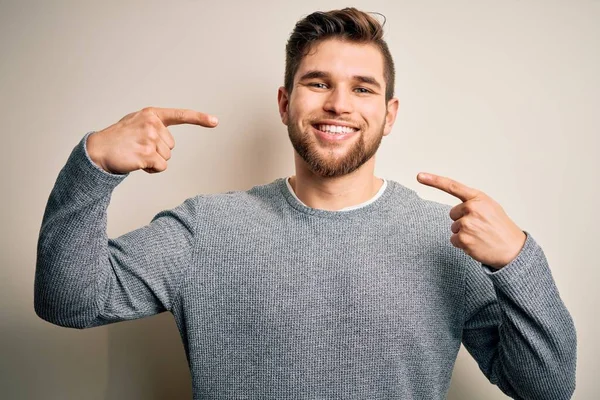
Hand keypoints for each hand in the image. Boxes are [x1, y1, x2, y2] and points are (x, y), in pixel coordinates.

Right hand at [86, 107, 217, 173]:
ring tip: (136, 154)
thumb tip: (167, 139)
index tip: (215, 121)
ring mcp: (150, 138)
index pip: (180, 115)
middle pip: (171, 146)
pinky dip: (152, 169)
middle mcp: (152, 124)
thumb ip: (154, 125)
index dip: (199, 119)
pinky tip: (138, 163)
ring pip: (167, 157)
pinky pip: (161, 167)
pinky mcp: (147, 153)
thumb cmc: (118, 139)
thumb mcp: (136, 123)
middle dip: (158, 151)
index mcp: (151, 114)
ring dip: (154, 161)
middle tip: (138, 148)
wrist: (98, 150)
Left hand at [417, 172, 526, 269]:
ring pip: (453, 228)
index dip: (434, 180)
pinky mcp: (463, 239)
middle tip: (480, 227)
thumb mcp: (491, 207)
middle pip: (453, 214)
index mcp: (479, 198)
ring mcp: (467, 224)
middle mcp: (472, 208)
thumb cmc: (501, 228)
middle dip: (462, 221)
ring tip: (481, 236)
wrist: (513, 249)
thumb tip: (458, 208)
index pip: (452, 186)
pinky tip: (476, 244)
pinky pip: (453, 240)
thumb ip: (474, 203)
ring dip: (464, 234)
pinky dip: (462, 244)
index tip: (419, 176)